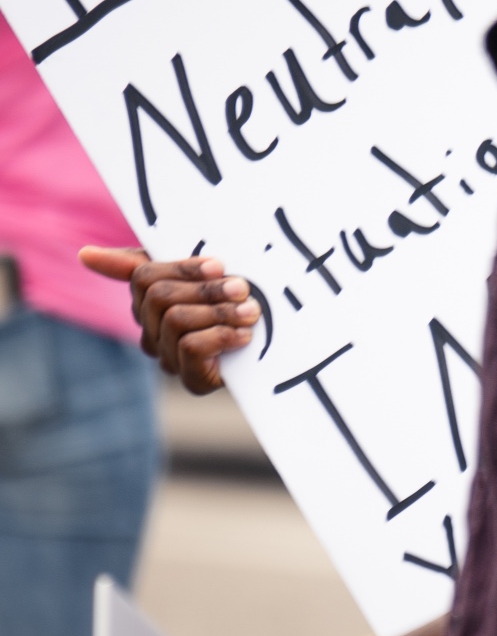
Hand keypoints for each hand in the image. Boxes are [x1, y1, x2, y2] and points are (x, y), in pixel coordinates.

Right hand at [78, 247, 259, 393]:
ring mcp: (169, 357)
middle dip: (206, 290)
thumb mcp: (198, 274)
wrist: (273, 352)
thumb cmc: (231, 302)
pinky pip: (192, 348)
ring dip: (219, 312)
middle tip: (241, 289)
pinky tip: (243, 335)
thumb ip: (142, 263)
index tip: (218, 266)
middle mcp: (151, 331)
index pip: (144, 276)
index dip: (183, 269)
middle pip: (160, 297)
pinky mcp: (192, 380)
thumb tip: (84, 255)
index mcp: (148, 302)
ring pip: (176, 320)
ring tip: (250, 311)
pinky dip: (222, 336)